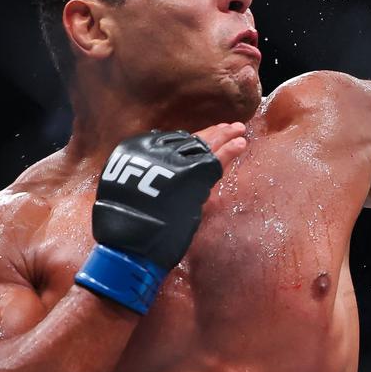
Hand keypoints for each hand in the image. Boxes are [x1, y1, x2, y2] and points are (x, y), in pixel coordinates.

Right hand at [77, 123, 245, 313]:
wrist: (129, 244)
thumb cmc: (135, 225)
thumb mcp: (142, 192)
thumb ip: (160, 179)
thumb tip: (180, 172)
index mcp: (139, 155)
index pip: (176, 141)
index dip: (197, 137)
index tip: (212, 132)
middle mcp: (155, 154)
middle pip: (191, 141)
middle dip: (214, 133)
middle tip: (232, 127)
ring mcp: (173, 164)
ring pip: (204, 146)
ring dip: (224, 137)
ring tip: (240, 131)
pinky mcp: (190, 177)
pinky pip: (213, 161)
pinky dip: (229, 151)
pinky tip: (241, 144)